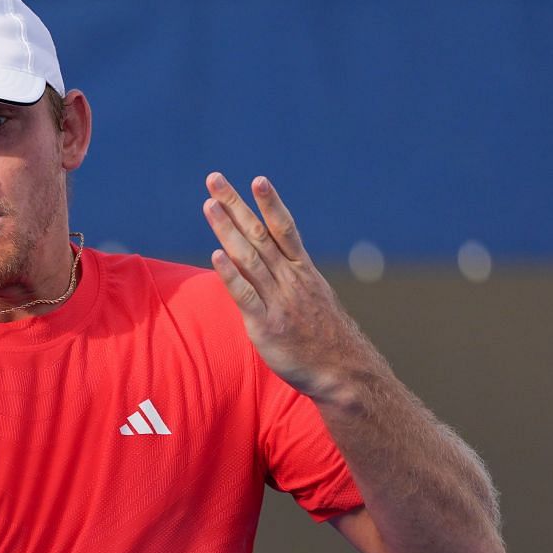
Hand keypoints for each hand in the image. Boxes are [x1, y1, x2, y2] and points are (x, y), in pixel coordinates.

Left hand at [201, 173, 373, 402]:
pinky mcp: (267, 325)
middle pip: (259, 234)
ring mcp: (279, 300)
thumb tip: (269, 274)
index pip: (284, 229)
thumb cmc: (324, 340)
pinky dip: (231, 274)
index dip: (270, 203)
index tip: (256, 179)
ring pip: (249, 257)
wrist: (344, 373)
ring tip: (209, 206)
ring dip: (227, 230)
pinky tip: (216, 255)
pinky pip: (246, 295)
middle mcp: (291, 279)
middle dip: (235, 205)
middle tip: (214, 179)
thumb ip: (288, 284)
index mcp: (302, 271)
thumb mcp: (311, 302)